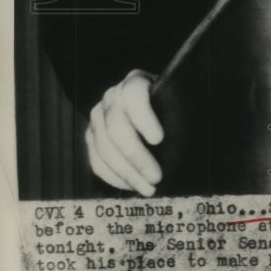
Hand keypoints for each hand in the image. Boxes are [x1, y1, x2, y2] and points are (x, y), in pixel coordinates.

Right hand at [86, 70, 163, 195]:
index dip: (144, 117)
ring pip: (104, 148)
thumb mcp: (179, 106)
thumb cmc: (173, 108)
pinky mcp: (91, 138)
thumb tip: (171, 143)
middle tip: (157, 177)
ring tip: (149, 188)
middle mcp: (111, 96)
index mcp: (135, 82)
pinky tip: (133, 186)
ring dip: (127, 173)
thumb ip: (175, 117)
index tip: (159, 139)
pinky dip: (115, 178)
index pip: (133, 94)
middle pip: (116, 127)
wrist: (156, 111)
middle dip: (137, 157)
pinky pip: (96, 161)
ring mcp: (98, 117)